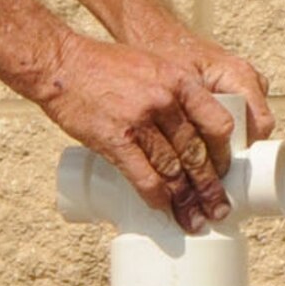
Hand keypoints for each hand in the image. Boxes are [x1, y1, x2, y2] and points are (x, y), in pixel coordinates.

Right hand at [39, 29, 271, 232]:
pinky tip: (162, 208)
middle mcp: (165, 101)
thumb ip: (173, 95)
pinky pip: (144, 177)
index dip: (224, 155)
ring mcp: (140, 121)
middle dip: (210, 188)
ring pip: (174, 171)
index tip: (224, 172)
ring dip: (186, 201)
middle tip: (218, 210)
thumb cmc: (103, 66)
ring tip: (194, 221)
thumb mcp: (152, 67)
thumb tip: (188, 133)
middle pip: (198, 154)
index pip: (218, 125)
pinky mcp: (115, 139)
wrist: (61, 64)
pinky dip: (156, 197)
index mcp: (180, 81)